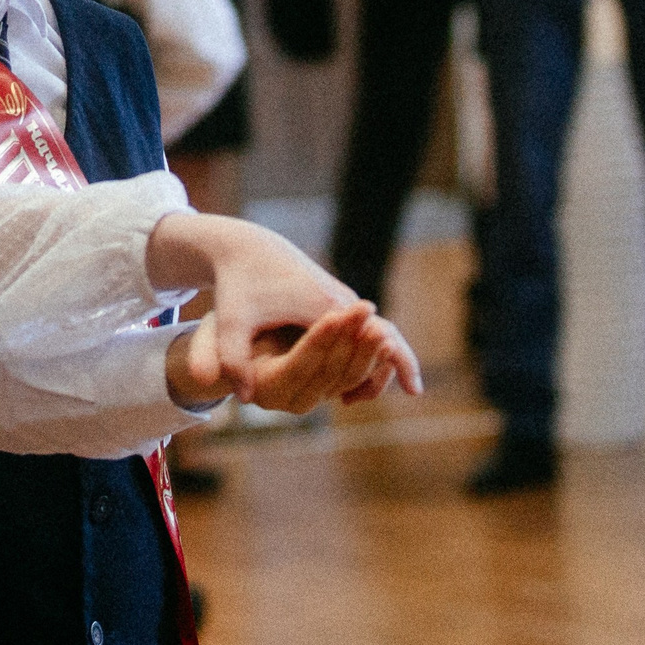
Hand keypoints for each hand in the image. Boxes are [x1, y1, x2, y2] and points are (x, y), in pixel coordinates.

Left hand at [146, 213, 414, 405]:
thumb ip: (233, 359)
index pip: (377, 337)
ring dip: (382, 357)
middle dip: (399, 362)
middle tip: (413, 392)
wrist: (243, 246)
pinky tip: (351, 370)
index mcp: (324, 307)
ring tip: (364, 392)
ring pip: (376, 328)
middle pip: (387, 332)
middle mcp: (340, 299)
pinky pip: (362, 324)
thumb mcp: (229, 321)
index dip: (397, 363)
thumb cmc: (237, 285)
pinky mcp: (332, 295)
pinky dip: (366, 345)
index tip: (415, 390)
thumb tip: (244, 398)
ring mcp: (339, 295)